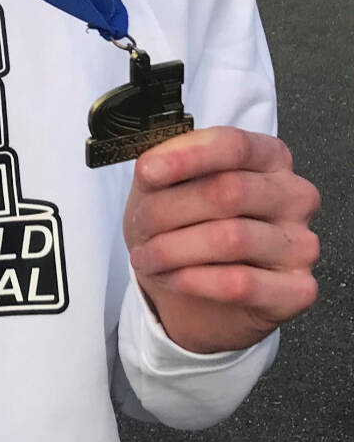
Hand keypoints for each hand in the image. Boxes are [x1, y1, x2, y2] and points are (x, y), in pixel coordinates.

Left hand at [123, 128, 319, 353]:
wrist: (199, 297)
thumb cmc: (189, 228)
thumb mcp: (168, 189)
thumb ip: (165, 168)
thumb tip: (152, 165)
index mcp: (269, 157)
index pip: (234, 145)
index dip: (188, 156)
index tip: (147, 171)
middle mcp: (294, 195)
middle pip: (230, 192)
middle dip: (169, 211)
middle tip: (140, 228)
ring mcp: (302, 243)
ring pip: (231, 238)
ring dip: (174, 250)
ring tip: (147, 258)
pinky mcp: (299, 288)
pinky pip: (241, 282)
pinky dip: (195, 280)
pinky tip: (172, 278)